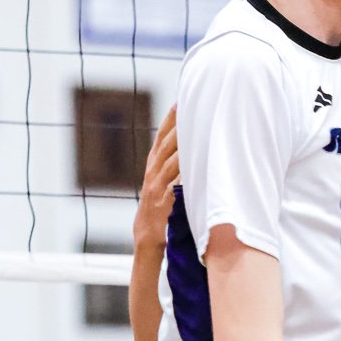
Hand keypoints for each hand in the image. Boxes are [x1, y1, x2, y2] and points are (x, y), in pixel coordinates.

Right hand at [135, 106, 178, 249]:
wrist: (146, 237)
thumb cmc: (159, 210)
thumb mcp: (161, 184)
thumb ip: (171, 167)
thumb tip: (187, 149)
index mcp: (152, 168)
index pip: (160, 139)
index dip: (169, 120)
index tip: (179, 102)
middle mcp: (152, 174)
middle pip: (165, 145)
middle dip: (177, 126)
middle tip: (189, 108)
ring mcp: (157, 188)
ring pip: (170, 162)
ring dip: (181, 146)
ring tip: (194, 130)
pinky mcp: (164, 203)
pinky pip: (174, 185)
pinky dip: (182, 174)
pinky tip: (192, 164)